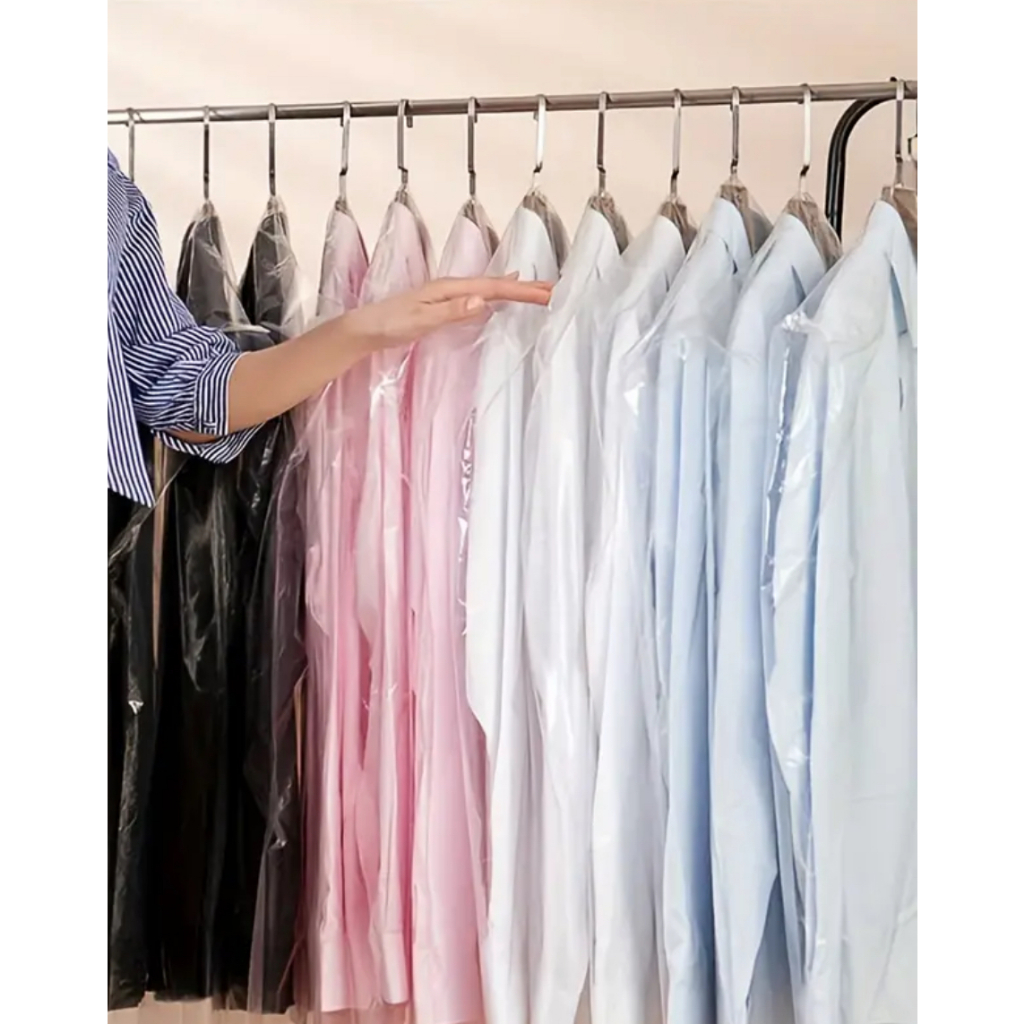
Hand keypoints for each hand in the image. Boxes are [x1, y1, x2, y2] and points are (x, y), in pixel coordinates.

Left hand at [339, 274, 553, 353]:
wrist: (363, 329)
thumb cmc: (388, 325)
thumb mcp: (420, 321)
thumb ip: (451, 312)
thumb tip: (482, 301)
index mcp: (449, 289)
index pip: (492, 289)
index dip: (521, 292)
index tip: (547, 294)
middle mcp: (451, 288)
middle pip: (495, 285)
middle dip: (525, 288)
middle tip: (554, 290)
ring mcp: (447, 296)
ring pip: (489, 289)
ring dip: (514, 291)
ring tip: (538, 290)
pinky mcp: (444, 305)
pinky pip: (479, 297)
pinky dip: (497, 295)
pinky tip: (500, 297)